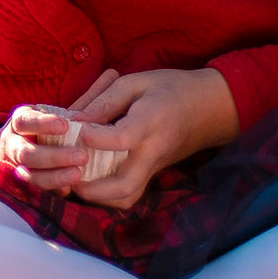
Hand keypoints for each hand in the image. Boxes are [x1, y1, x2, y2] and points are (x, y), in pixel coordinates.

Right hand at [0, 69, 121, 193]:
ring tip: (78, 175)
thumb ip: (87, 97)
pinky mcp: (26, 183)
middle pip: (26, 153)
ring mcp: (17, 165)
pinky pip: (35, 190)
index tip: (66, 125)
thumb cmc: (53, 125)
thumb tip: (113, 73)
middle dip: (53, 156)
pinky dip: (52, 189)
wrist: (26, 147)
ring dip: (53, 176)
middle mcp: (14, 143)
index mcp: (22, 120)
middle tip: (82, 156)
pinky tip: (70, 189)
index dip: (43, 124)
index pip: (25, 121)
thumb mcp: (66, 110)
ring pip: (28, 174)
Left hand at [66, 67, 238, 209]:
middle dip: (92, 188)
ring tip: (74, 180)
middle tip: (68, 174)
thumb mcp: (138, 81)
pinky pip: (131, 193)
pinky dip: (107, 195)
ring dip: (98, 196)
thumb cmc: (171, 88)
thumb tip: (76, 120)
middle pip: (125, 185)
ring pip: (127, 197)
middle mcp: (153, 151)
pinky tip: (90, 179)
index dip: (96, 137)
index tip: (78, 128)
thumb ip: (106, 100)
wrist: (209, 108)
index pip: (123, 138)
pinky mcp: (153, 173)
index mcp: (151, 121)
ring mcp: (155, 167)